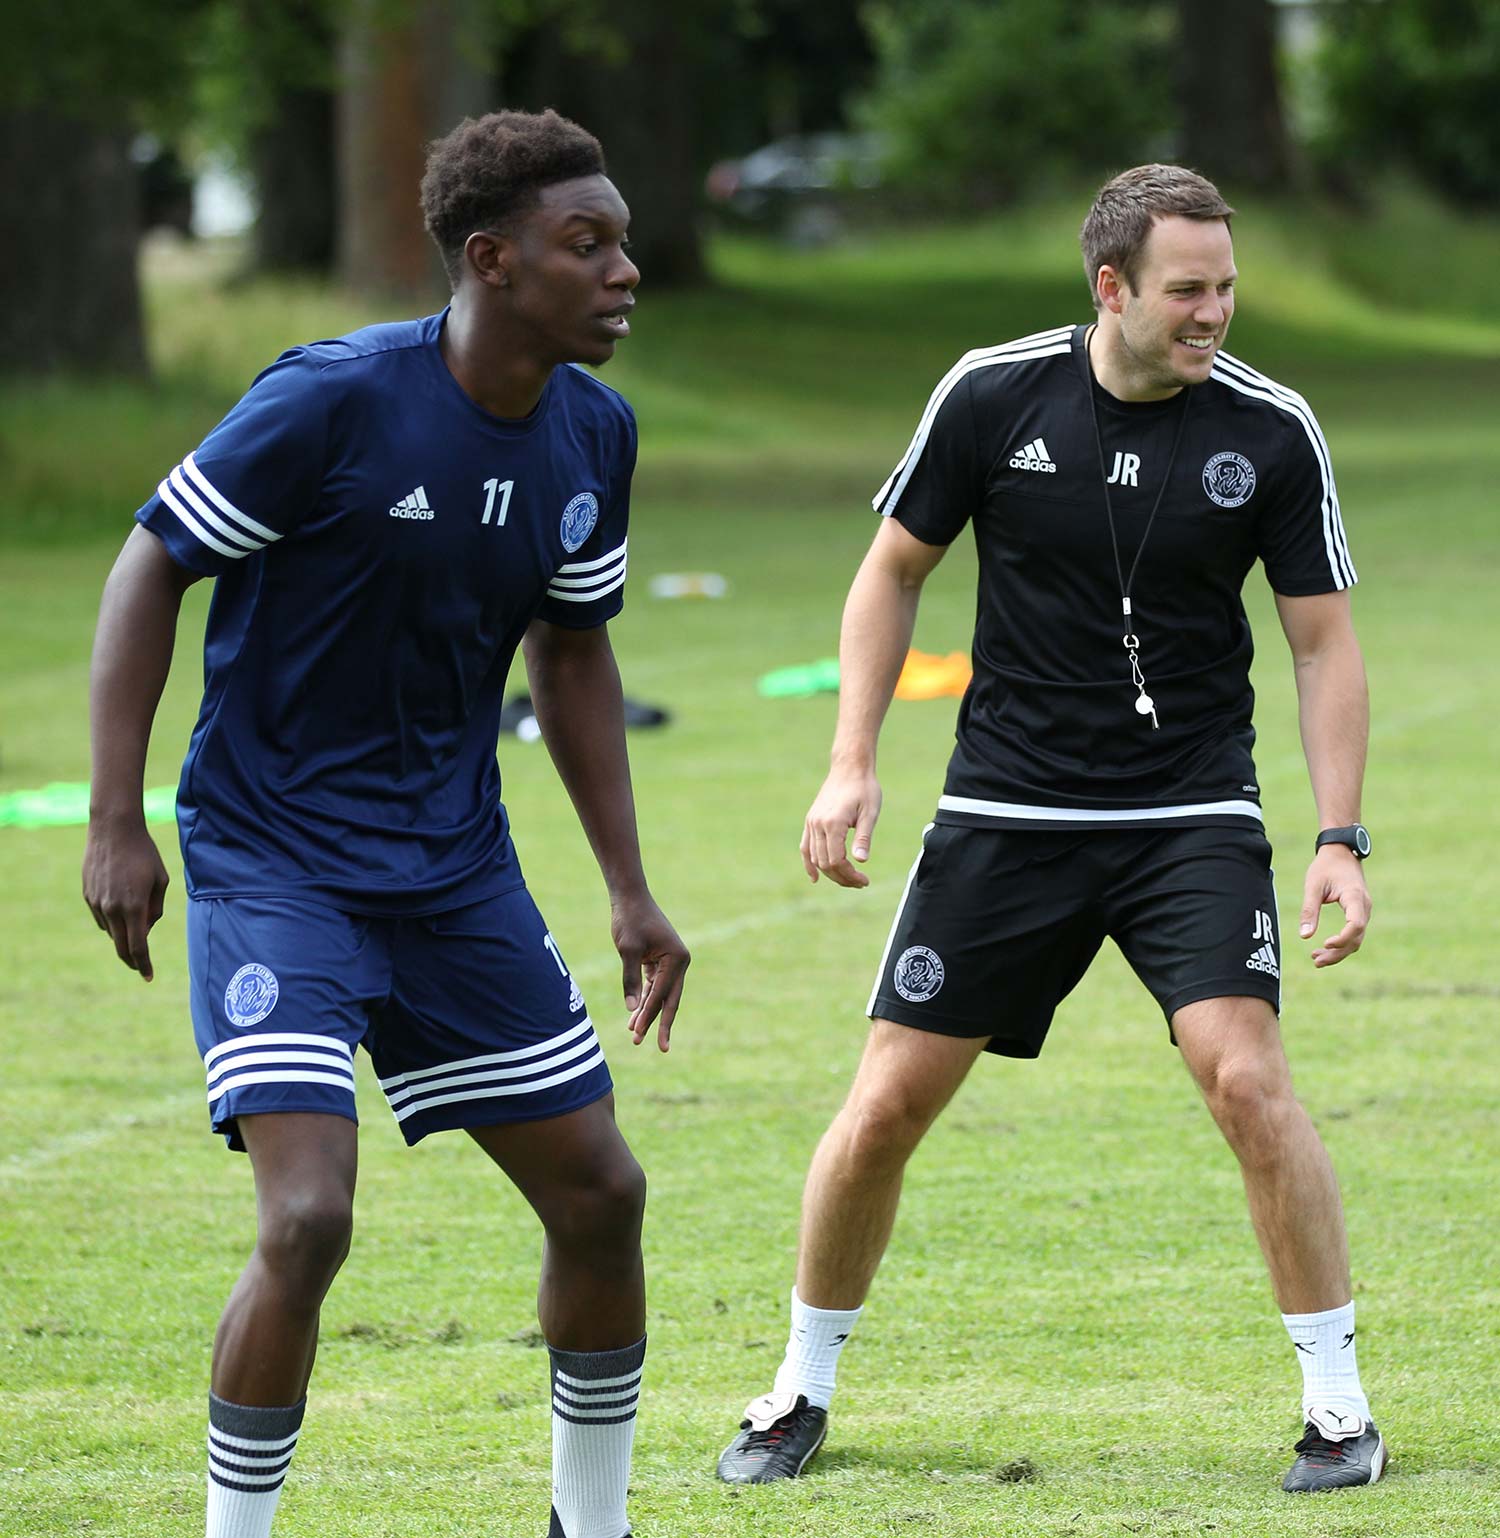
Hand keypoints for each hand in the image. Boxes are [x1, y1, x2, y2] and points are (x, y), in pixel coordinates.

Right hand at [82, 818, 170, 980]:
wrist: (113, 830)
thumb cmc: (144, 853)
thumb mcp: (160, 880)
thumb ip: (156, 908)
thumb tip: (146, 928)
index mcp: (134, 907)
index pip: (138, 947)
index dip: (143, 964)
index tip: (148, 976)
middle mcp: (112, 909)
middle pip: (120, 946)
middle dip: (131, 960)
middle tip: (140, 966)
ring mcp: (96, 903)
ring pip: (111, 931)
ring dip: (123, 933)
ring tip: (137, 918)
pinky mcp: (87, 896)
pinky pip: (102, 917)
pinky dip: (113, 920)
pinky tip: (121, 907)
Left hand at [611, 892, 688, 1051]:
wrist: (630, 897)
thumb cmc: (629, 920)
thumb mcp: (627, 950)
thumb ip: (630, 980)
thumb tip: (634, 1010)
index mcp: (677, 958)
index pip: (661, 994)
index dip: (649, 1016)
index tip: (638, 1035)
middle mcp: (680, 961)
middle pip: (670, 999)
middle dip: (660, 1023)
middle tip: (660, 1048)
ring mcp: (672, 961)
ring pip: (662, 995)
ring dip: (649, 1013)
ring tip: (636, 1036)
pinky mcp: (661, 960)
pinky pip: (656, 986)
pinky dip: (646, 1000)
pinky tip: (636, 1016)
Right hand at [800, 766, 881, 886]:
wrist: (849, 768)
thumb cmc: (864, 789)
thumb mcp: (870, 813)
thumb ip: (863, 838)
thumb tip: (861, 861)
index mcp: (833, 824)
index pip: (836, 861)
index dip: (850, 875)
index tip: (865, 881)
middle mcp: (818, 825)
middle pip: (825, 863)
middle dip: (842, 877)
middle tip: (861, 883)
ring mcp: (811, 823)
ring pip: (815, 858)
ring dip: (830, 873)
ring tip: (848, 879)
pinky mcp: (810, 821)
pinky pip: (805, 847)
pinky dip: (809, 864)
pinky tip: (815, 877)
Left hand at [1298, 846, 1370, 966]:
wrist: (1341, 853)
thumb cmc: (1326, 867)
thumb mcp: (1313, 886)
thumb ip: (1309, 910)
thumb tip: (1304, 936)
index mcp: (1355, 897)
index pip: (1355, 925)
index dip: (1342, 938)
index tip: (1325, 943)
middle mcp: (1364, 907)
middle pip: (1356, 937)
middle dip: (1337, 952)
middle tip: (1316, 961)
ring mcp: (1363, 911)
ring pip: (1356, 939)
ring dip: (1339, 952)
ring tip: (1316, 960)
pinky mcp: (1358, 913)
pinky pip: (1354, 934)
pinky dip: (1341, 944)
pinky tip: (1324, 949)